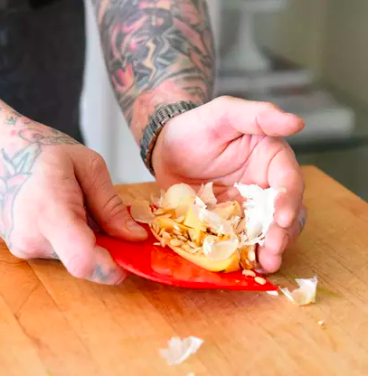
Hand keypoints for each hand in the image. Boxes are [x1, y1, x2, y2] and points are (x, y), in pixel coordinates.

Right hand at [0, 120, 147, 284]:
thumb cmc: (41, 150)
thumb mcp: (88, 166)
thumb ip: (111, 206)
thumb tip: (133, 238)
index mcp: (49, 211)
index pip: (83, 261)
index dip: (111, 268)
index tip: (127, 257)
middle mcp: (31, 236)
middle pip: (82, 262)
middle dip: (100, 247)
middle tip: (100, 217)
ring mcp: (21, 245)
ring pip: (69, 258)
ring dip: (81, 240)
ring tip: (71, 206)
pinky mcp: (18, 249)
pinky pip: (54, 252)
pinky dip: (65, 238)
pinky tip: (57, 212)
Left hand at [152, 96, 306, 272]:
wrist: (165, 147)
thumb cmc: (196, 126)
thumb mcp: (224, 112)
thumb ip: (258, 115)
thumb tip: (297, 122)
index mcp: (272, 160)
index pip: (289, 181)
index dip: (289, 200)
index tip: (281, 217)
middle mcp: (265, 186)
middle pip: (285, 214)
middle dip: (282, 234)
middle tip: (273, 250)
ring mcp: (247, 207)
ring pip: (267, 232)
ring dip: (269, 249)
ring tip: (263, 264)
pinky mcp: (227, 223)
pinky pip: (239, 241)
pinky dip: (243, 254)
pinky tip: (242, 266)